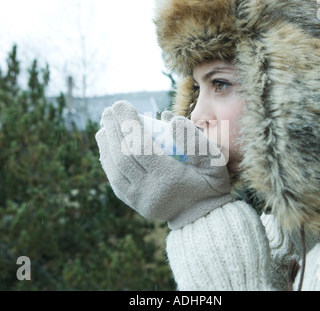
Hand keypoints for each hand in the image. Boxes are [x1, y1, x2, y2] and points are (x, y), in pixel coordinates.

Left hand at [95, 101, 232, 228]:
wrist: (202, 216)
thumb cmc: (210, 182)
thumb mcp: (214, 160)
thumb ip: (195, 138)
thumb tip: (168, 118)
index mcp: (168, 179)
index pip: (139, 146)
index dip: (127, 123)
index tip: (122, 104)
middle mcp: (149, 192)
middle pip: (122, 157)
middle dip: (113, 130)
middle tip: (109, 110)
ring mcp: (138, 200)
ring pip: (114, 169)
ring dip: (106, 145)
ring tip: (104, 124)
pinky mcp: (133, 203)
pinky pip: (115, 180)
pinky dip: (108, 160)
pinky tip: (107, 145)